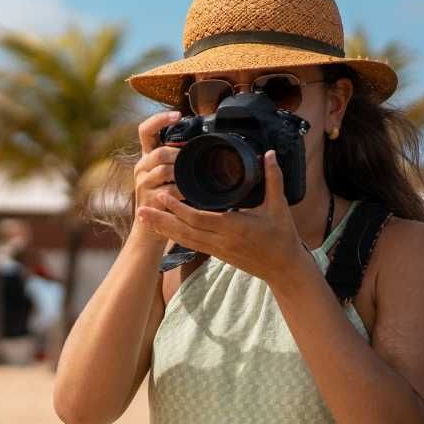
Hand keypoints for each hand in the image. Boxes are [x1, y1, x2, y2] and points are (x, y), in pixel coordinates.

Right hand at [130, 111, 182, 243]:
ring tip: (193, 181)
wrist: (150, 229)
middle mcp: (141, 168)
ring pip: (165, 171)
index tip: (177, 114)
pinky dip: (185, 193)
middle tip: (194, 163)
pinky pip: (171, 191)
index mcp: (146, 158)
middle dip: (180, 156)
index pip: (145, 130)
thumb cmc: (165, 199)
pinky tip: (191, 195)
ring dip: (183, 175)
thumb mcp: (167, 176)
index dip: (159, 119)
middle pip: (160, 153)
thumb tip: (203, 143)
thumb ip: (177, 159)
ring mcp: (143, 185)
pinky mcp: (149, 200)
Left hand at [136, 150, 312, 287]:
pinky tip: (160, 228)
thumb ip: (272, 179)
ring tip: (142, 218)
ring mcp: (215, 249)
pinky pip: (189, 244)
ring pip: (183, 238)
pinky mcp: (215, 254)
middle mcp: (220, 240)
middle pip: (183, 230)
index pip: (198, 218)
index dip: (178, 208)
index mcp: (232, 227)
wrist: (283, 268)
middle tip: (140, 208)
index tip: (162, 195)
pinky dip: (173, 235)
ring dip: (162, 228)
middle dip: (161, 219)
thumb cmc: (282, 237)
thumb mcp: (279, 207)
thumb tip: (269, 154)